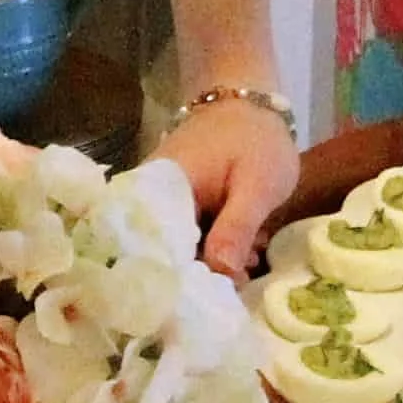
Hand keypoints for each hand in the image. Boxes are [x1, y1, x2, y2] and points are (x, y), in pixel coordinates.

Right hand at [159, 99, 301, 276]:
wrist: (247, 100)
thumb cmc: (255, 139)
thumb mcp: (257, 186)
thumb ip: (236, 229)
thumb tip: (221, 278)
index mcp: (158, 196)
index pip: (158, 256)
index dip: (184, 286)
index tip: (216, 303)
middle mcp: (146, 202)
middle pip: (165, 257)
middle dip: (206, 276)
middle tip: (246, 275)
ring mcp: (157, 203)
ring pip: (178, 250)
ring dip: (212, 262)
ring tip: (251, 258)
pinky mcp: (171, 205)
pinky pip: (184, 237)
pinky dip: (212, 246)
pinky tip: (242, 246)